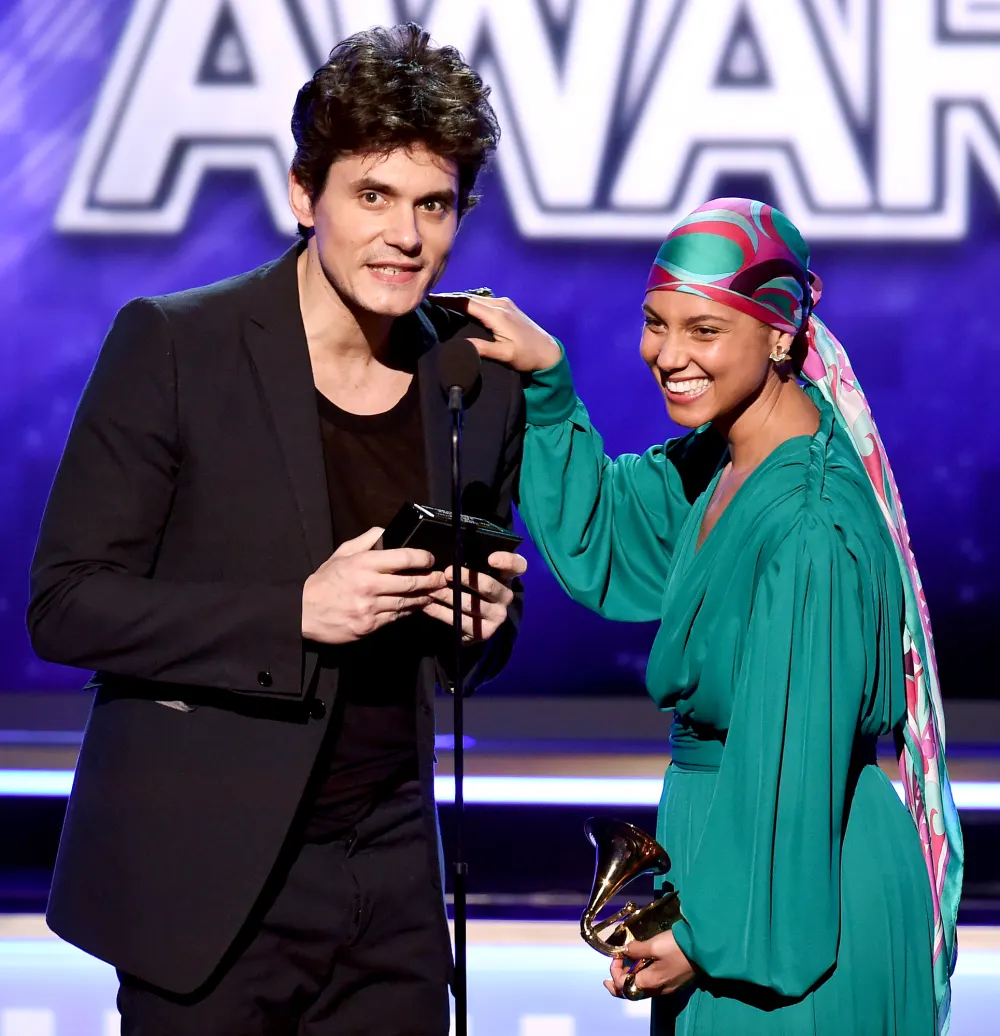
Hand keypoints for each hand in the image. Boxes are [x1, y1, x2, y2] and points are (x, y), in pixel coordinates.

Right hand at [301, 526, 446, 644]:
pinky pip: (396, 618)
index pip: (403, 557)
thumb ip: (365, 541)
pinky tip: (414, 607)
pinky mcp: (369, 626)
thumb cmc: (323, 583)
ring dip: (422, 598)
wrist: (303, 613)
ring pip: (406, 602)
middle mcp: (369, 585)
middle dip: (431, 580)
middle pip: (411, 582)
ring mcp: (370, 607)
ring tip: (432, 593)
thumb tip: (385, 530)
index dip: (422, 558)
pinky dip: (407, 612)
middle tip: (441, 578)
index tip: (430, 559)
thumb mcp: (341, 554)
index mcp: (363, 564)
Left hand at [422, 550, 526, 642]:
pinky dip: (440, 612)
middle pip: (489, 586)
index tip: (491, 558)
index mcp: (507, 577)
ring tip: (431, 589)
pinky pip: (459, 621)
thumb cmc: (472, 586)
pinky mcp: (483, 632)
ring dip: (448, 595)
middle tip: (447, 573)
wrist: (476, 620)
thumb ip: (471, 562)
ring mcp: (497, 616)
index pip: (517, 566)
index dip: (507, 561)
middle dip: (466, 578)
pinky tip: (428, 605)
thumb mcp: (477, 573)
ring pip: (470, 604)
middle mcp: (506, 597)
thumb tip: (450, 551)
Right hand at [428, 293, 562, 371]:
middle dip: (449, 298)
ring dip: (459, 299)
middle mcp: (500, 304)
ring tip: (441, 302)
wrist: (549, 352)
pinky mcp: (508, 306)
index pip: (466, 303)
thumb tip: (460, 345)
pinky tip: (461, 306)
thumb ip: (483, 349)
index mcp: (497, 315)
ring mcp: (505, 303)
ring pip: (476, 298)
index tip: (429, 298)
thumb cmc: (528, 356)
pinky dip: (470, 302)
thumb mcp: (505, 355)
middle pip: (469, 298)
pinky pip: (483, 301)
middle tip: (429, 299)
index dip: (447, 300)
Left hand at [603, 931, 694, 999]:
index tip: (616, 954)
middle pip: (631, 993)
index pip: (623, 984)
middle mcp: (657, 990)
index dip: (614, 970)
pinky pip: (652, 984)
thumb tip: (625, 951)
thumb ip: (636, 949)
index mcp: (649, 983)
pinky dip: (642, 976)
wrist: (704, 950)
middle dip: (618, 984)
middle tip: (610, 975)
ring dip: (630, 979)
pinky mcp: (673, 982)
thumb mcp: (654, 945)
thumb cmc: (677, 948)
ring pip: (642, 989)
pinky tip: (642, 964)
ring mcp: (666, 988)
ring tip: (625, 965)